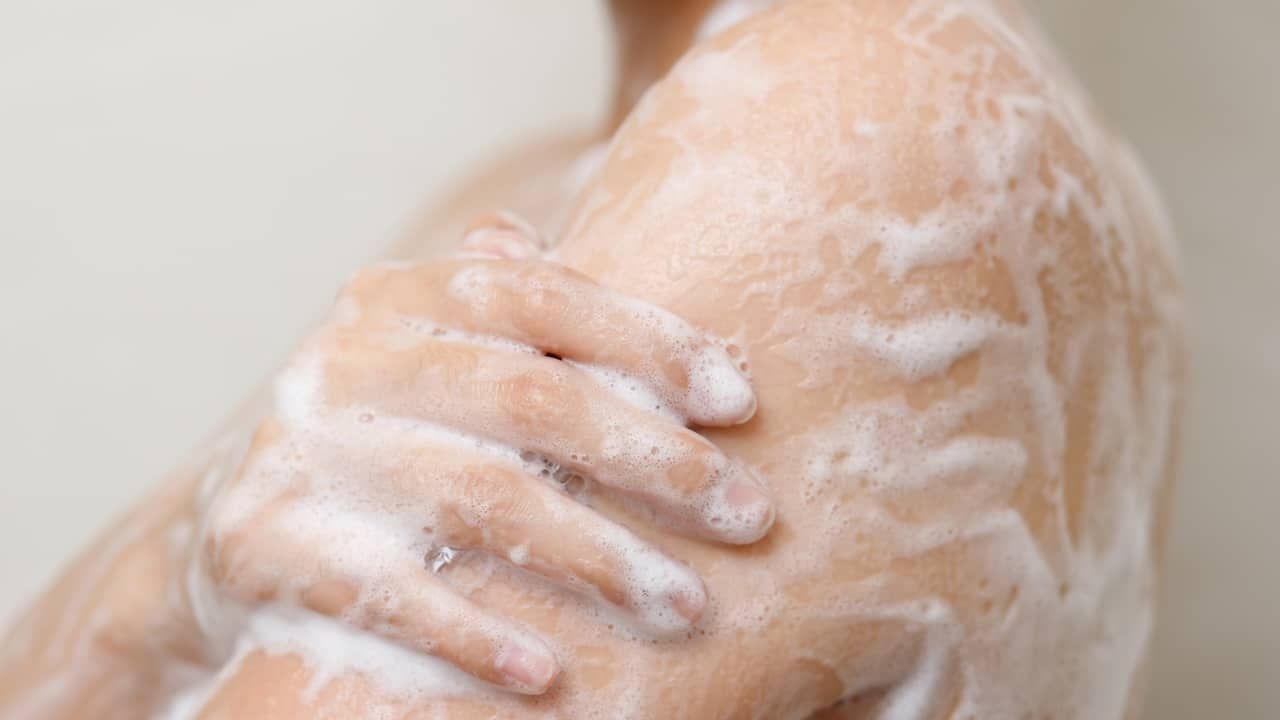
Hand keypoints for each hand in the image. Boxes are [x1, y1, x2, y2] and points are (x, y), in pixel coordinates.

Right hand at [195, 218, 772, 694]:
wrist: (236, 524)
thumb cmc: (381, 428)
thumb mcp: (428, 348)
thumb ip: (493, 298)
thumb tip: (539, 235)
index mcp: (400, 297)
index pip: (542, 298)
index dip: (649, 342)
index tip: (741, 401)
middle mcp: (351, 360)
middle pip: (530, 399)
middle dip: (652, 458)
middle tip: (748, 513)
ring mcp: (306, 451)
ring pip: (480, 498)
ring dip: (598, 558)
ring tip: (687, 605)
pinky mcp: (266, 544)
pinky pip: (389, 594)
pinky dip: (473, 634)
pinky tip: (551, 672)